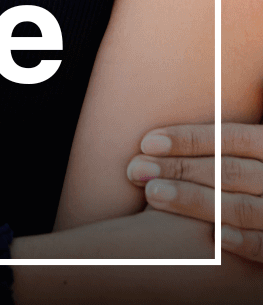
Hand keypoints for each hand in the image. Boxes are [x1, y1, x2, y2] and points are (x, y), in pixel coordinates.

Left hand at [126, 122, 262, 262]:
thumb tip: (154, 138)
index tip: (147, 143)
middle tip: (136, 170)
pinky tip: (214, 237)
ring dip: (195, 201)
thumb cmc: (245, 172)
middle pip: (228, 171)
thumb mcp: (241, 153)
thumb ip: (217, 144)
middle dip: (179, 169)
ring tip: (152, 194)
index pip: (229, 139)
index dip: (188, 139)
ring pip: (242, 207)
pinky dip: (243, 241)